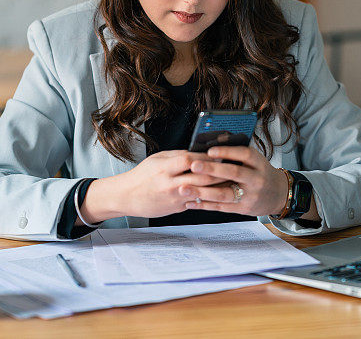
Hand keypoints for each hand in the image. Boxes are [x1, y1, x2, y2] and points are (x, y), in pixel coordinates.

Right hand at [79, 150, 226, 222]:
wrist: (127, 196)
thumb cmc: (143, 175)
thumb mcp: (157, 159)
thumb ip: (178, 156)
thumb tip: (199, 152)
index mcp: (165, 168)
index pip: (190, 160)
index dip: (206, 157)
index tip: (220, 154)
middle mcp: (170, 183)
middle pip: (201, 178)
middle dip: (219, 173)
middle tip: (233, 167)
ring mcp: (174, 198)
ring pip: (202, 192)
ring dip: (218, 187)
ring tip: (231, 181)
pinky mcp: (176, 208)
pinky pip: (197, 202)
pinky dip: (209, 197)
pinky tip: (220, 193)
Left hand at [181, 146, 289, 216]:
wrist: (278, 194)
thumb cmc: (261, 173)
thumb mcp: (256, 161)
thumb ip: (237, 154)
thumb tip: (211, 143)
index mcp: (259, 163)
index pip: (244, 154)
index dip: (227, 152)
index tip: (210, 150)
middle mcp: (256, 179)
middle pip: (233, 173)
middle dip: (212, 170)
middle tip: (193, 166)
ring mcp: (250, 195)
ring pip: (224, 194)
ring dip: (203, 191)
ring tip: (184, 188)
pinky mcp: (242, 209)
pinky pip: (221, 207)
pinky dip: (204, 205)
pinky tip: (190, 202)